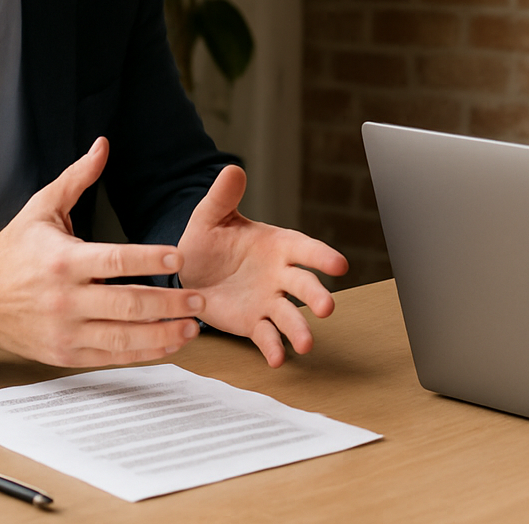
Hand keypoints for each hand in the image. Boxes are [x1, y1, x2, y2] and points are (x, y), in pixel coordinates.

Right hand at [0, 137, 206, 366]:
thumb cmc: (13, 250)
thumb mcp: (41, 208)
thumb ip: (77, 178)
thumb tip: (102, 144)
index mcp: (63, 260)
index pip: (115, 260)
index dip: (149, 259)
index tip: (180, 257)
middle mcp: (65, 298)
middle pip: (126, 303)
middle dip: (168, 303)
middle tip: (200, 298)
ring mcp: (65, 330)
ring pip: (122, 336)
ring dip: (162, 334)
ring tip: (193, 326)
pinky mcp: (64, 353)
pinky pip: (110, 357)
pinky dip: (142, 353)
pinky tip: (168, 344)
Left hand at [178, 165, 348, 366]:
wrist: (189, 271)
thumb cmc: (210, 240)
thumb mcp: (212, 215)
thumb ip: (223, 196)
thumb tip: (232, 169)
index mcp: (278, 245)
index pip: (306, 249)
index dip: (322, 256)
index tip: (339, 265)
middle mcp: (280, 275)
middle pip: (304, 286)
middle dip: (316, 296)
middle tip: (327, 308)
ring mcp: (269, 301)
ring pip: (290, 316)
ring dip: (300, 330)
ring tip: (306, 344)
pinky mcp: (253, 323)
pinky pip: (267, 336)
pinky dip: (273, 348)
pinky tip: (278, 359)